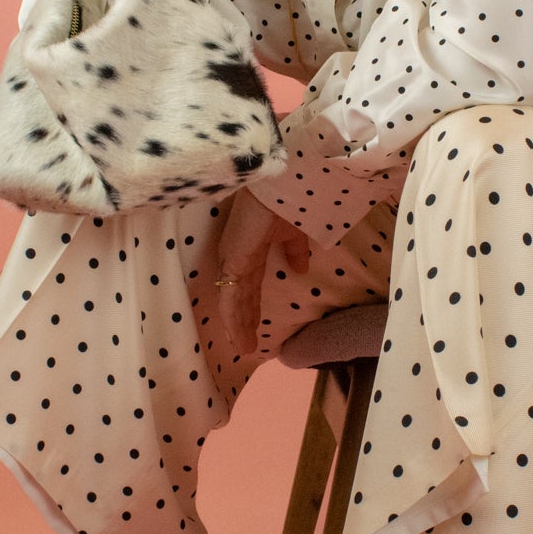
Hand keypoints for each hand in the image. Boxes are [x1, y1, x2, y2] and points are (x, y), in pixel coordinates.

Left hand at [216, 190, 310, 356]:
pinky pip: (230, 298)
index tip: (254, 324)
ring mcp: (233, 260)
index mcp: (250, 250)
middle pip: (239, 297)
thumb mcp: (294, 232)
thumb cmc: (288, 200)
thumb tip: (302, 269)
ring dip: (238, 326)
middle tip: (246, 344)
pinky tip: (237, 337)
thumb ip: (295, 251)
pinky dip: (234, 319)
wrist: (283, 185)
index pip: (249, 284)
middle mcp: (238, 256)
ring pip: (233, 301)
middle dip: (243, 321)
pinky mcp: (233, 262)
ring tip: (244, 348)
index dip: (251, 305)